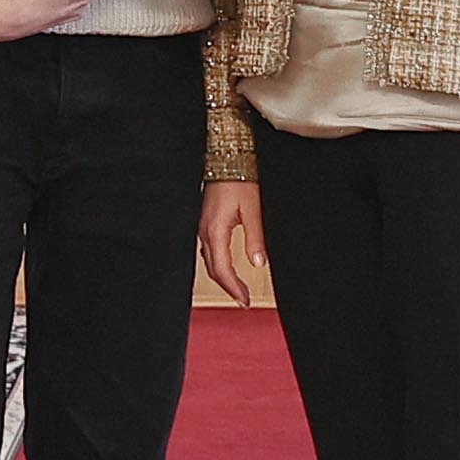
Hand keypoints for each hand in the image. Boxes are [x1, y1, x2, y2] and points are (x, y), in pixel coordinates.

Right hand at [198, 181, 264, 304]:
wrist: (226, 157)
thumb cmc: (240, 178)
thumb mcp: (253, 209)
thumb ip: (255, 238)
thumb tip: (258, 263)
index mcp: (215, 230)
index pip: (222, 269)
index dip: (233, 289)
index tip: (245, 301)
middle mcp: (204, 230)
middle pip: (213, 269)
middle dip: (228, 287)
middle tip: (244, 300)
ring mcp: (202, 225)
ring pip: (209, 260)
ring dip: (223, 276)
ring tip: (238, 288)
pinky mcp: (204, 220)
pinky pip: (208, 249)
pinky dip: (217, 263)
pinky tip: (226, 266)